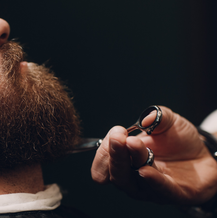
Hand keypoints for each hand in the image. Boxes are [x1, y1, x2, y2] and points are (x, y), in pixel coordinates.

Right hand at [91, 106, 216, 204]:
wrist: (205, 155)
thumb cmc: (179, 140)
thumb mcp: (168, 122)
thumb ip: (158, 116)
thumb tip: (146, 118)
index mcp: (125, 159)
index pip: (106, 158)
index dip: (107, 147)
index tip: (117, 132)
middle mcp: (132, 177)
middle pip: (115, 172)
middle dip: (114, 154)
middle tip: (118, 138)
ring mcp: (150, 188)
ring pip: (132, 182)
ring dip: (131, 162)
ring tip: (134, 144)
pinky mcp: (173, 194)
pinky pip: (159, 190)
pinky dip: (152, 181)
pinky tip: (146, 170)